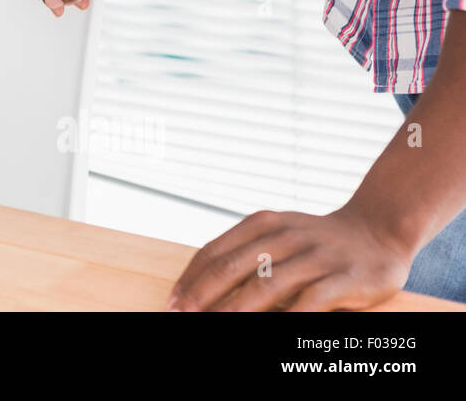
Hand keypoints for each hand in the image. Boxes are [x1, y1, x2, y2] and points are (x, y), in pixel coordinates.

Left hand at [168, 207, 413, 310]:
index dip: (191, 279)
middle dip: (203, 294)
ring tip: (218, 324)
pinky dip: (290, 316)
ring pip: (267, 283)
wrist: (379, 229)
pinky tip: (275, 329)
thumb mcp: (278, 235)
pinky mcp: (345, 276)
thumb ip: (247, 254)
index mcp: (263, 223)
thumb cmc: (318, 241)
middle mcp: (285, 235)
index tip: (173, 302)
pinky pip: (312, 299)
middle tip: (182, 315)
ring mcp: (315, 255)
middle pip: (233, 267)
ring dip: (237, 309)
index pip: (215, 252)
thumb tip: (202, 288)